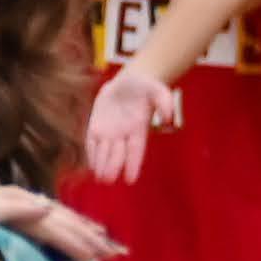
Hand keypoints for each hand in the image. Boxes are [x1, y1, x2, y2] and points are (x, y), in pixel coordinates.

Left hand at [81, 65, 178, 184]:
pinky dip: (92, 153)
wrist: (127, 80)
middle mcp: (123, 134)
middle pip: (117, 154)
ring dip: (101, 165)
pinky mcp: (96, 126)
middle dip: (113, 167)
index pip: (136, 151)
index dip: (133, 165)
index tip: (130, 179)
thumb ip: (165, 103)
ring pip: (104, 151)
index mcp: (138, 130)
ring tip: (100, 178)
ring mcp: (109, 131)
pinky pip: (92, 142)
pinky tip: (91, 166)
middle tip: (108, 180)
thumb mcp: (158, 91)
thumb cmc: (145, 87)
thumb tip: (168, 120)